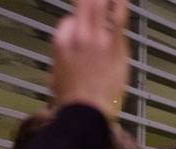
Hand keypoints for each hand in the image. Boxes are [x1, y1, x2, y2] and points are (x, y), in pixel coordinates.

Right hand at [50, 0, 129, 116]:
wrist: (86, 110)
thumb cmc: (70, 98)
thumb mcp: (55, 75)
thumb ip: (61, 53)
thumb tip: (66, 38)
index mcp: (61, 43)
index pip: (67, 21)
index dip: (75, 21)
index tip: (81, 22)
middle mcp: (79, 36)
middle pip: (84, 9)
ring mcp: (98, 40)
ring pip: (100, 9)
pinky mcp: (116, 48)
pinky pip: (119, 21)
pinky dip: (120, 6)